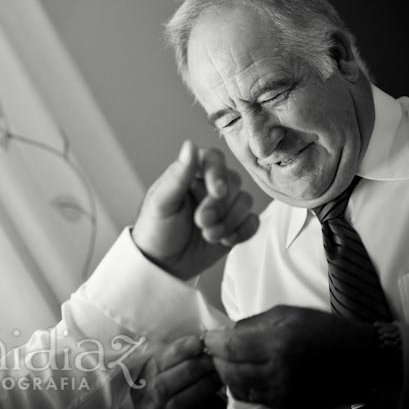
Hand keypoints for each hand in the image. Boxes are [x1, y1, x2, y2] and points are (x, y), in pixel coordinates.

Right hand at [132, 336, 227, 408]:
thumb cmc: (182, 391)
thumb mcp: (171, 373)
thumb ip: (178, 359)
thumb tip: (200, 340)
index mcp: (142, 382)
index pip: (155, 365)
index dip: (176, 352)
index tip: (197, 342)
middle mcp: (147, 403)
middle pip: (163, 386)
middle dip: (191, 369)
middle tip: (211, 360)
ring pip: (177, 405)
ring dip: (201, 388)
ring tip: (217, 377)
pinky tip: (219, 399)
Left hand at [133, 140, 258, 280]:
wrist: (162, 264)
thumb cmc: (155, 229)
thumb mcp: (162, 203)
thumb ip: (178, 176)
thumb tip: (190, 145)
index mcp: (191, 173)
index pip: (214, 159)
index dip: (218, 174)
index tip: (215, 192)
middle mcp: (210, 185)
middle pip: (233, 182)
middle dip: (219, 206)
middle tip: (201, 222)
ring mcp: (225, 206)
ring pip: (245, 202)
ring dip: (229, 221)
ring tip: (208, 235)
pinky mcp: (235, 225)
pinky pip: (253, 222)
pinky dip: (242, 232)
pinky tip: (224, 241)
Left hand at [203, 305, 379, 408]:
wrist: (359, 359)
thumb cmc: (323, 329)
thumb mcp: (286, 314)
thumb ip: (253, 323)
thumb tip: (226, 333)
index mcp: (277, 343)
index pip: (229, 347)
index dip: (212, 343)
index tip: (206, 338)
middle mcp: (278, 371)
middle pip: (228, 371)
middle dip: (216, 359)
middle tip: (215, 351)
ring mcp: (283, 392)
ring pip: (237, 388)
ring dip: (228, 375)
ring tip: (231, 363)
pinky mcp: (288, 406)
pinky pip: (255, 398)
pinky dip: (246, 386)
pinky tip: (250, 374)